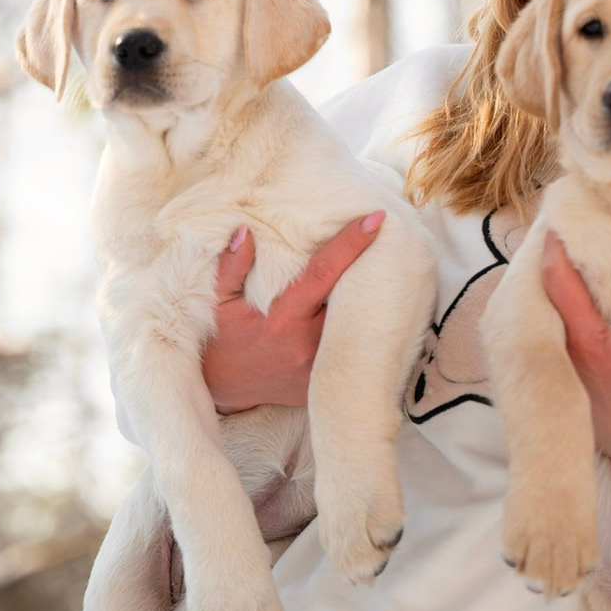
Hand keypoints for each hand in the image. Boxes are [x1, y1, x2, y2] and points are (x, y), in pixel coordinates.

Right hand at [201, 212, 385, 414]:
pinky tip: (368, 314)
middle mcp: (308, 345)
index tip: (375, 220)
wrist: (224, 390)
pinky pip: (351, 351)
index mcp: (284, 320)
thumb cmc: (223, 339)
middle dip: (371, 272)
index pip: (323, 274)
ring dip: (367, 302)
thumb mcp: (220, 302)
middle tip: (391, 245)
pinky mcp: (325, 382)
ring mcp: (320, 368)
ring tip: (381, 275)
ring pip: (357, 327)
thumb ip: (232, 267)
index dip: (350, 244)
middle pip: (352, 300)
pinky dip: (358, 331)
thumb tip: (244, 232)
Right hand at [541, 231, 610, 530]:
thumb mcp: (587, 375)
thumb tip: (563, 285)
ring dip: (607, 247)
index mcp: (568, 350)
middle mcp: (588, 348)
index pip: (547, 292)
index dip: (545, 254)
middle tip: (572, 199)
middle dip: (570, 242)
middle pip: (569, 285)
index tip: (549, 218)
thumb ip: (574, 332)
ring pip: (607, 290)